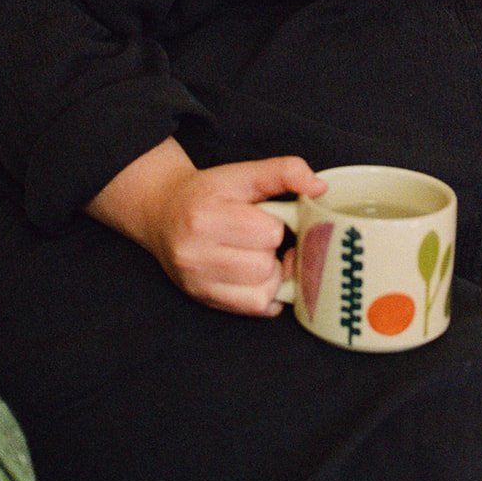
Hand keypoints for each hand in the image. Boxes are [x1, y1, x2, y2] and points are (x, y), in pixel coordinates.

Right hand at [91, 145, 325, 317]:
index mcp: (205, 217)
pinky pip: (255, 308)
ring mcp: (198, 282)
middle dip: (271, 250)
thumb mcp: (242, 173)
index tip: (264, 216)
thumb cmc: (207, 193)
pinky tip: (253, 275)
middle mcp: (195, 254)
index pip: (268, 232)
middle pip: (265, 265)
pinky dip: (264, 293)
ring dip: (270, 273)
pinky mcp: (204, 300)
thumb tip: (320, 189)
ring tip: (256, 254)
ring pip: (263, 291)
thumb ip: (283, 172)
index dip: (275, 223)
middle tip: (259, 237)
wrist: (161, 213)